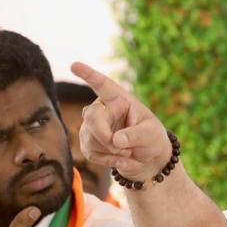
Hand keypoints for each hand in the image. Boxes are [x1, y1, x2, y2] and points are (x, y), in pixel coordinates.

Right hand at [71, 62, 171, 181]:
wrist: (147, 157)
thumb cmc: (151, 138)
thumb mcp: (151, 134)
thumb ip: (136, 135)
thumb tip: (115, 140)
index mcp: (119, 99)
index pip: (103, 84)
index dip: (89, 75)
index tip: (74, 65)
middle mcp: (103, 109)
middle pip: (92, 118)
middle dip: (106, 137)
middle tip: (124, 149)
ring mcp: (92, 126)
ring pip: (90, 139)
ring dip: (111, 152)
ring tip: (129, 153)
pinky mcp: (88, 142)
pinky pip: (90, 153)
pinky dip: (108, 161)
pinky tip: (122, 160)